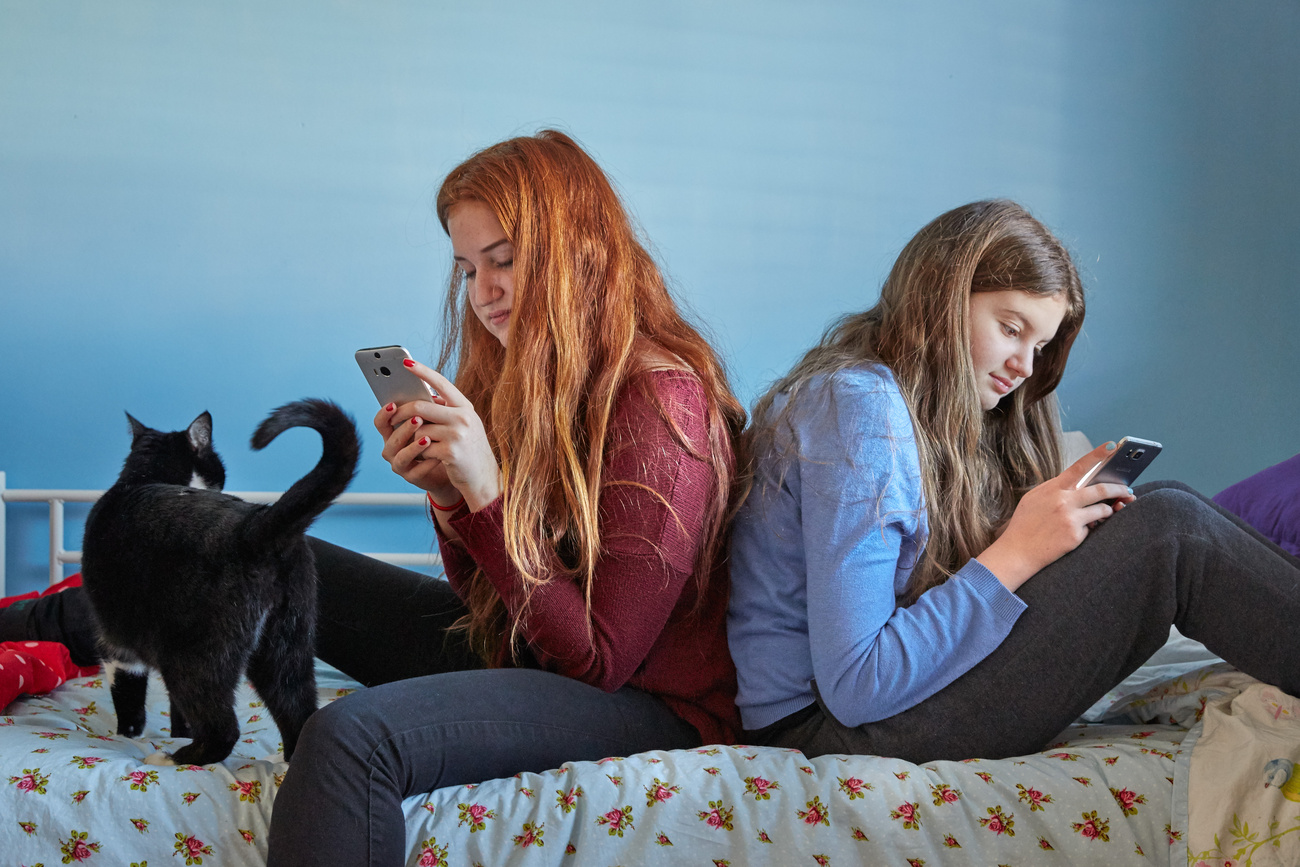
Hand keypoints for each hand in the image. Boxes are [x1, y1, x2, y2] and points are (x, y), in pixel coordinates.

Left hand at [373, 360, 501, 510]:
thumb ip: (445, 411)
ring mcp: (458, 435)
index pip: (441, 382)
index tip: (405, 362)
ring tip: (416, 443)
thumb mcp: (463, 425)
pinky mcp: (451, 452)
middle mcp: (463, 418)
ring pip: (419, 429)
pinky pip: (423, 447)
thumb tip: (416, 399)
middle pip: (421, 407)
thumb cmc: (468, 449)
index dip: (422, 371)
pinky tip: (426, 456)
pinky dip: (420, 452)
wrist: (483, 477)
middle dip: (402, 411)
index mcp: (465, 407)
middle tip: (391, 415)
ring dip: (412, 437)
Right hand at [976, 441, 1135, 590]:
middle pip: (1100, 489)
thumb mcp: (1034, 499)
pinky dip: (1093, 528)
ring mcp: (1070, 518)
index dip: (1097, 455)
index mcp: (1052, 489)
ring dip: (1108, 510)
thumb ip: (1055, 490)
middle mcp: (1063, 501)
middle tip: (1127, 490)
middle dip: (1119, 488)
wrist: (1016, 552)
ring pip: (1103, 509)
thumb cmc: (1024, 525)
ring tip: (1107, 512)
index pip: (1079, 467)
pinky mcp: (1075, 535)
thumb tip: (1077, 484)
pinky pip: (1094, 528)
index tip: (1112, 446)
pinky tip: (1082, 531)